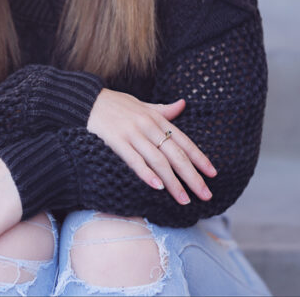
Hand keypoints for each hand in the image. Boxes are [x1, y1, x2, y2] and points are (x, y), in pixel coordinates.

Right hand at [87, 89, 216, 204]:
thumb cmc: (116, 104)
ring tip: (184, 199)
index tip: (213, 174)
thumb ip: (164, 110)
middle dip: (192, 176)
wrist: (86, 99)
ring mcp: (132, 133)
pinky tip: (157, 187)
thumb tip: (183, 104)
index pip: (183, 141)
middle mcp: (148, 126)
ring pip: (158, 161)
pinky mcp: (116, 141)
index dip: (199, 158)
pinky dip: (147, 174)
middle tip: (205, 195)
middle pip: (175, 154)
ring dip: (173, 182)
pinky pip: (134, 160)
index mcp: (157, 118)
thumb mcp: (142, 104)